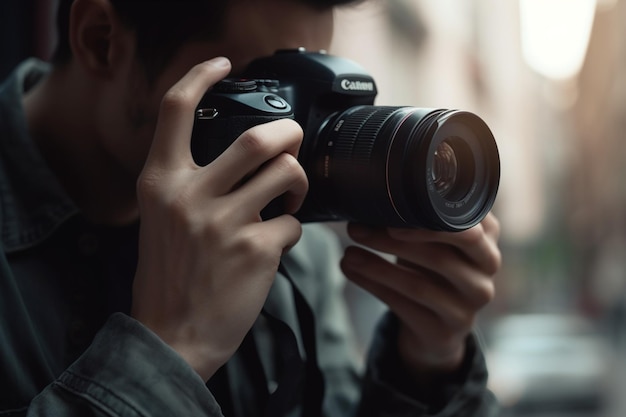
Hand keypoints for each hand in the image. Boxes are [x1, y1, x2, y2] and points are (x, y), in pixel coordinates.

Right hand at [131, 57, 308, 379]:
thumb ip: (187, 184)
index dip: (200, 75)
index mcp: (160, 183)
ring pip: (286, 173)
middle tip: (293, 140)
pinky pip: (294, 224)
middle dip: (288, 132)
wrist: (172, 337)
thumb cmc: (168, 277)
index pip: (175, 110)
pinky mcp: (255, 251)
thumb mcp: (161, 220)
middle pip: (257, 138)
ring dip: (298, 180)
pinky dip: (293, 229)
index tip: (222, 63)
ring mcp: (224, 223)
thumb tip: (240, 160)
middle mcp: (190, 196)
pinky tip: (279, 241)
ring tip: (291, 195)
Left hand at [340, 213, 500, 379]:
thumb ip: (423, 218)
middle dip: (394, 242)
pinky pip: (404, 306)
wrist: (439, 324)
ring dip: (376, 266)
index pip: (464, 223)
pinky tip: (350, 269)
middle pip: (441, 255)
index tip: (390, 209)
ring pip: (419, 285)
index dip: (427, 216)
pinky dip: (373, 285)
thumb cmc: (434, 267)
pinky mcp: (447, 329)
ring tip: (348, 253)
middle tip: (357, 228)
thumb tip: (370, 200)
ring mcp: (469, 304)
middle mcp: (486, 271)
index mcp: (487, 238)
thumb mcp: (436, 239)